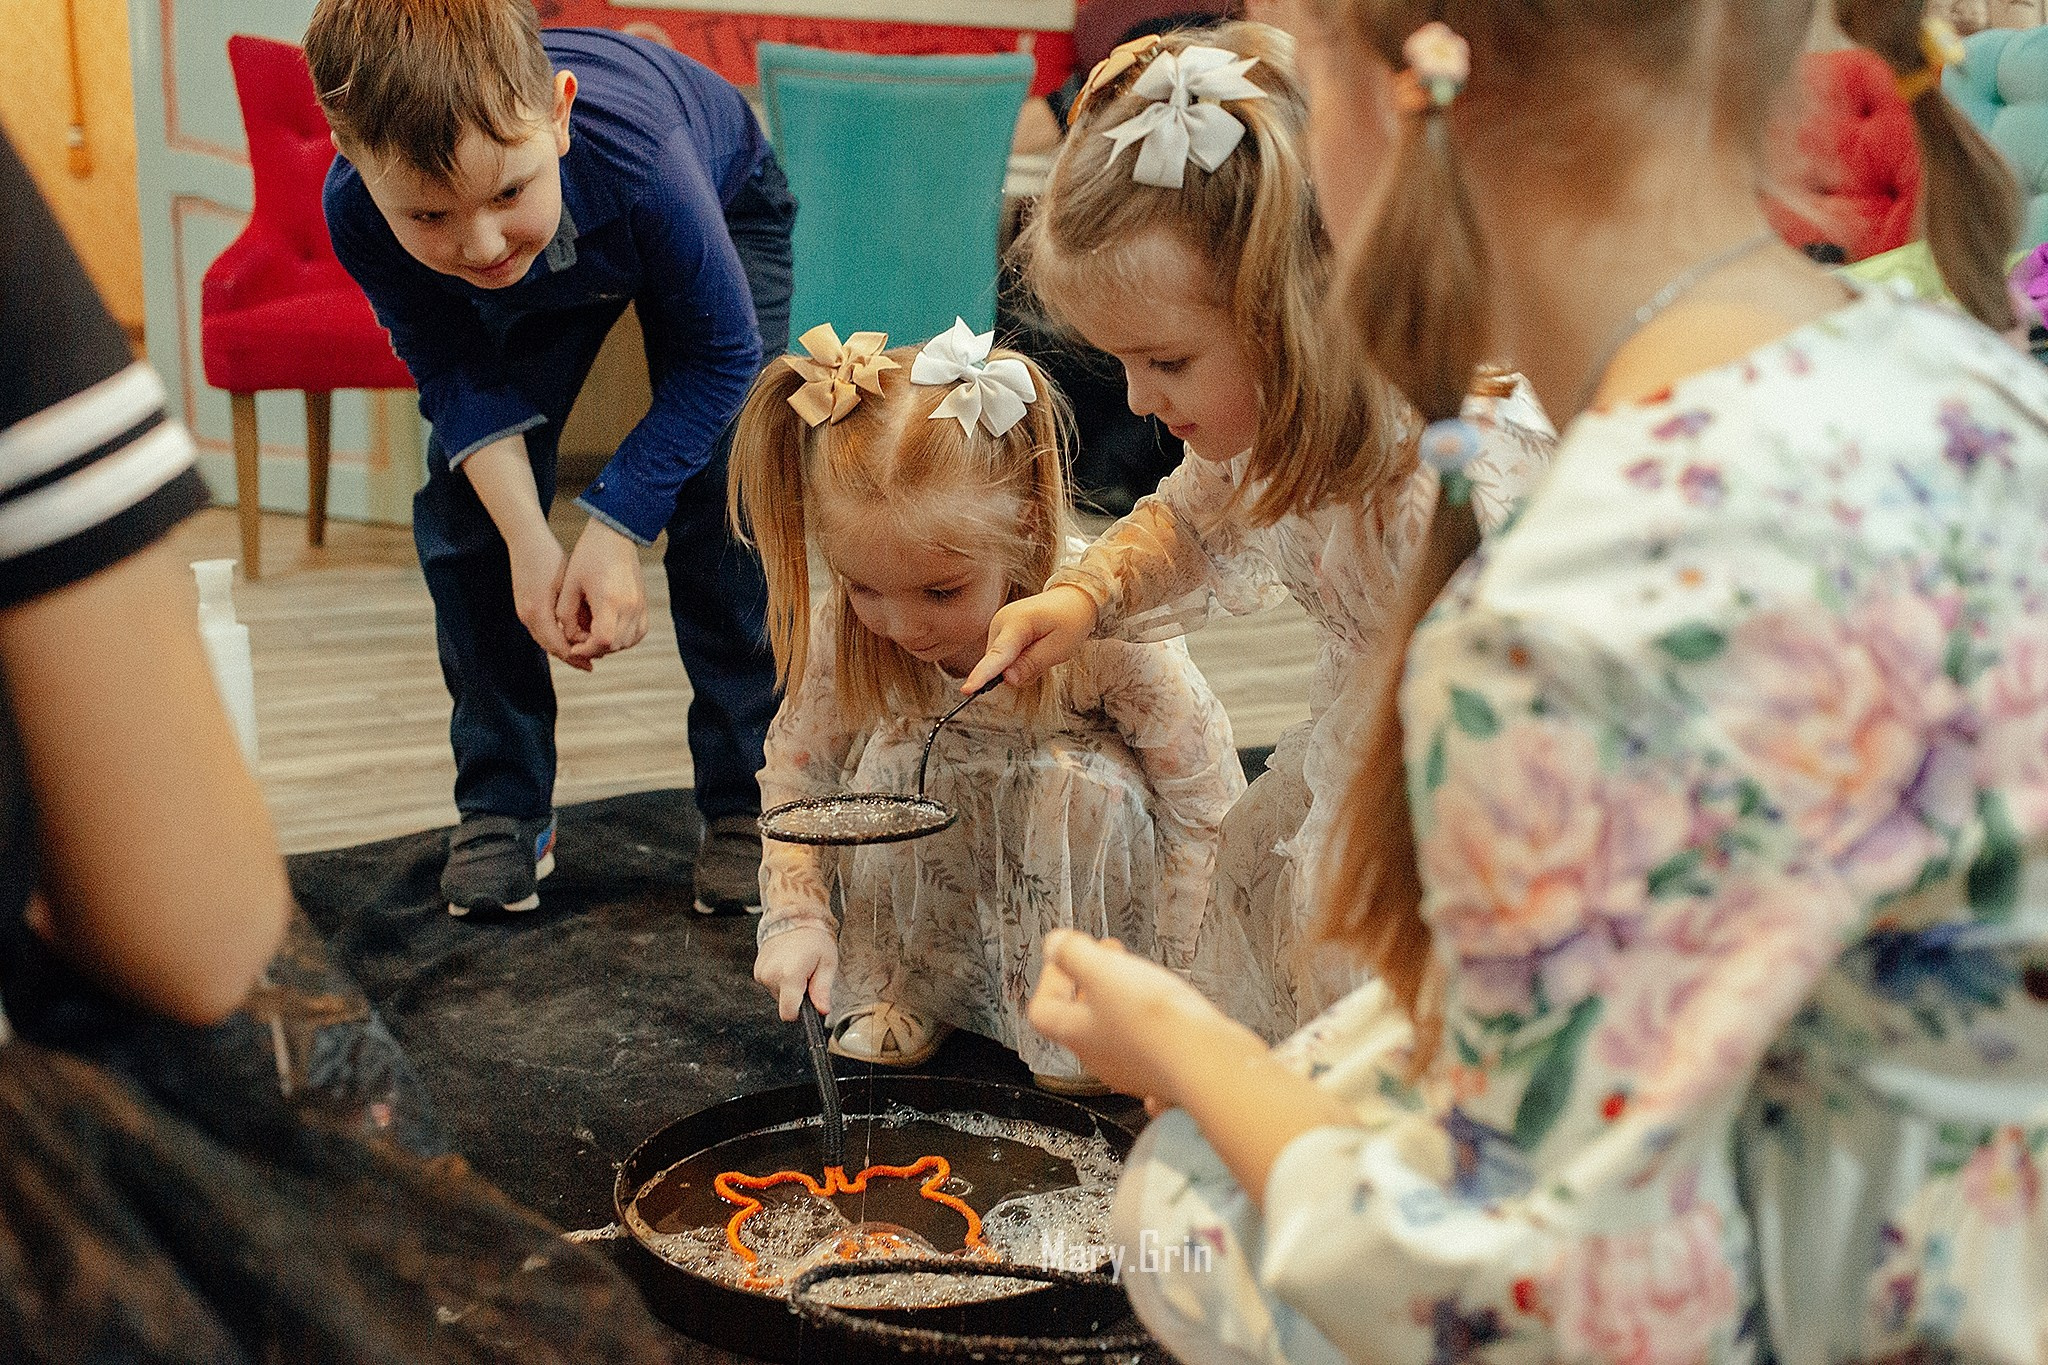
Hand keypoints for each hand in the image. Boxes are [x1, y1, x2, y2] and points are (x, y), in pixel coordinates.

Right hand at [505, 528, 587, 669]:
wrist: (525, 539)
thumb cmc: (549, 557)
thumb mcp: (566, 583)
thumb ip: (573, 609)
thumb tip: (589, 632)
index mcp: (538, 611)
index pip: (558, 645)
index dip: (577, 656)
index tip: (594, 662)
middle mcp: (527, 615)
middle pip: (550, 647)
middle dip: (571, 657)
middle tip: (590, 665)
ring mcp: (522, 611)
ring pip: (544, 640)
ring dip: (563, 649)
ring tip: (583, 654)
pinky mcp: (523, 606)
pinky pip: (541, 630)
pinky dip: (555, 638)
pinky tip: (570, 637)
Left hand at [558, 519, 647, 664]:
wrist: (616, 535)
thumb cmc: (588, 556)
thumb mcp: (569, 585)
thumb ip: (566, 615)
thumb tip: (570, 638)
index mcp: (609, 600)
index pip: (603, 641)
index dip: (586, 649)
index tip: (573, 647)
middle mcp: (629, 606)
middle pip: (615, 645)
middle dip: (595, 649)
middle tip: (580, 640)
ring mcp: (640, 606)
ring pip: (628, 642)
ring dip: (610, 645)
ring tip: (593, 634)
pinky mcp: (644, 604)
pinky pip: (638, 633)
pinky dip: (624, 638)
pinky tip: (610, 630)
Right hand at [755, 923, 837, 1021]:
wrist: (795, 915)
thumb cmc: (813, 936)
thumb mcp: (827, 963)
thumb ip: (822, 990)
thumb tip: (822, 1009)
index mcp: (789, 975)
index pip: (788, 1013)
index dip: (800, 1012)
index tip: (808, 1001)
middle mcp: (771, 975)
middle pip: (784, 1003)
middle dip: (797, 994)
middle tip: (807, 974)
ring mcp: (762, 972)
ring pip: (777, 994)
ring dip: (788, 985)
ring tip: (798, 965)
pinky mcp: (757, 969)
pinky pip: (771, 984)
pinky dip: (780, 978)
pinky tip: (787, 963)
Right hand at [961, 585, 1097, 692]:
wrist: (1072, 600)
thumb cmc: (1069, 621)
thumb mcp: (1059, 648)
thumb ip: (1031, 664)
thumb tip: (1007, 680)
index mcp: (1017, 622)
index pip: (997, 655)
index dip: (981, 675)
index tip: (967, 689)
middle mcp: (1000, 622)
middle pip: (999, 665)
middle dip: (1020, 671)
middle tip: (1046, 656)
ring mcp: (997, 625)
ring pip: (1001, 664)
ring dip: (1021, 666)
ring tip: (1042, 648)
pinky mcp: (998, 631)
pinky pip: (1003, 658)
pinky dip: (1018, 660)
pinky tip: (1033, 647)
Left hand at [1027, 929, 1247, 1107]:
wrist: (1207, 1063)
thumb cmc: (1155, 1021)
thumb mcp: (1105, 972)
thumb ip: (1073, 954)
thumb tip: (1053, 945)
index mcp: (1078, 1034)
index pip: (1043, 1010)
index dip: (1051, 979)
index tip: (1069, 956)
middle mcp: (1101, 1059)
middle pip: (1081, 1021)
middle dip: (1092, 982)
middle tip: (1109, 956)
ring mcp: (1134, 1071)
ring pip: (1115, 1034)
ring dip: (1121, 1002)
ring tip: (1140, 977)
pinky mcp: (1165, 1075)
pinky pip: (1151, 1052)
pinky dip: (1153, 1032)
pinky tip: (1167, 1019)